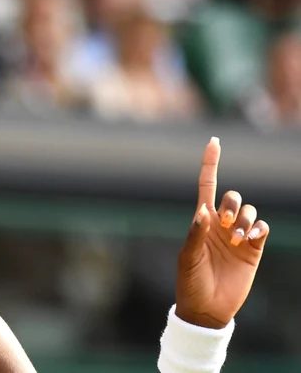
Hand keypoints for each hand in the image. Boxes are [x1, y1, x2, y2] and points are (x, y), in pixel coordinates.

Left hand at [175, 137, 269, 328]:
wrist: (207, 308)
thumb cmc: (190, 281)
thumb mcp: (188, 257)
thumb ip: (196, 233)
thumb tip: (204, 211)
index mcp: (201, 222)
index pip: (207, 187)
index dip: (210, 165)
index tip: (214, 142)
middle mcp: (220, 225)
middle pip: (233, 197)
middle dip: (233, 205)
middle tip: (226, 224)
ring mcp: (238, 236)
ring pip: (250, 211)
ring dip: (246, 220)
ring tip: (238, 240)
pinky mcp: (254, 250)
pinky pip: (263, 227)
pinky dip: (260, 228)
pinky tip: (252, 239)